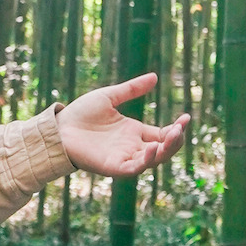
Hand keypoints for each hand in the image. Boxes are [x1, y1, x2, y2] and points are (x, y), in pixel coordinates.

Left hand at [59, 73, 189, 176]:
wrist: (58, 127)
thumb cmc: (80, 114)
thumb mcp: (109, 96)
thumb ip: (131, 89)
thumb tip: (154, 77)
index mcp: (134, 132)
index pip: (163, 134)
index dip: (176, 128)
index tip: (186, 117)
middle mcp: (132, 147)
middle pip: (163, 149)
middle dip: (175, 140)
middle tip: (181, 127)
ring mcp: (124, 158)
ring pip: (153, 160)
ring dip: (166, 150)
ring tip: (174, 135)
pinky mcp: (114, 167)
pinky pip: (135, 167)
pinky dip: (146, 160)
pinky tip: (152, 148)